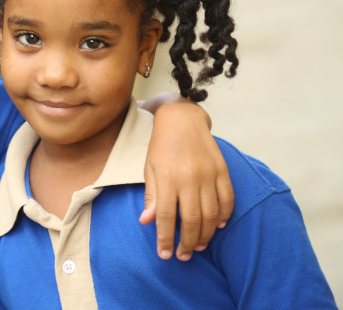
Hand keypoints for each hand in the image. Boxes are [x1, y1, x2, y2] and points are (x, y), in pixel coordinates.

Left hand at [138, 99, 233, 260]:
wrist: (182, 119)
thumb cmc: (161, 146)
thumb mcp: (150, 169)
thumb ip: (152, 196)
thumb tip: (147, 221)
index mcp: (168, 178)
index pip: (167, 217)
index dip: (165, 239)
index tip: (164, 254)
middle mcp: (189, 178)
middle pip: (192, 220)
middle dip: (188, 243)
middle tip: (184, 256)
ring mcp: (208, 175)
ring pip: (212, 214)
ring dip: (206, 234)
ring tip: (199, 246)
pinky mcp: (223, 171)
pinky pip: (228, 199)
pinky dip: (224, 215)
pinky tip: (218, 226)